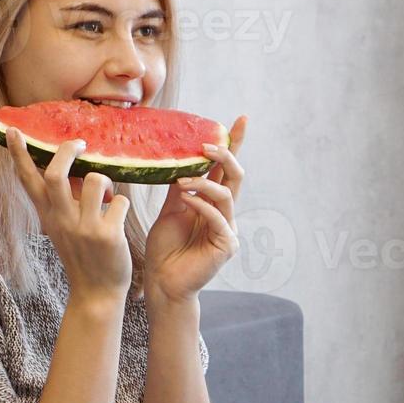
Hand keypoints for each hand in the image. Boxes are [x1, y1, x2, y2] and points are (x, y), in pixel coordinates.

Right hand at [6, 127, 131, 301]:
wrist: (95, 293)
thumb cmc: (82, 255)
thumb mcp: (63, 228)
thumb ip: (64, 201)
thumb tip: (75, 168)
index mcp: (48, 216)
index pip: (28, 181)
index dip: (19, 154)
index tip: (13, 130)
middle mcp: (62, 220)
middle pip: (57, 174)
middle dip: (68, 151)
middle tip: (80, 144)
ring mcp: (84, 228)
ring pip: (95, 180)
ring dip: (105, 182)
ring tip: (107, 196)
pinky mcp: (107, 235)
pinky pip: (120, 202)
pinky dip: (122, 205)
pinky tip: (117, 219)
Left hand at [144, 115, 247, 303]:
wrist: (163, 282)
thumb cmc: (166, 249)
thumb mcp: (171, 210)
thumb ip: (180, 188)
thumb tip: (179, 160)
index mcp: (213, 203)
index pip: (226, 169)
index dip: (235, 144)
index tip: (240, 120)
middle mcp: (225, 214)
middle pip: (235, 176)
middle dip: (225, 155)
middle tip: (206, 145)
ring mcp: (228, 229)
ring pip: (226, 194)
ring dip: (203, 183)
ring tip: (182, 181)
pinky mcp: (226, 245)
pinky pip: (218, 218)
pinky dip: (201, 205)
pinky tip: (186, 201)